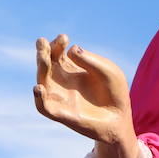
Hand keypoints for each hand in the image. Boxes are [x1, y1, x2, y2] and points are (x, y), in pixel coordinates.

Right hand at [34, 34, 138, 157]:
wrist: (120, 119)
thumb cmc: (114, 93)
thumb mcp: (108, 71)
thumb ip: (91, 60)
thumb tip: (71, 50)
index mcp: (71, 69)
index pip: (57, 53)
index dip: (57, 44)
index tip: (64, 38)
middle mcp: (61, 81)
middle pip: (46, 64)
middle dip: (42, 52)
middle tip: (41, 42)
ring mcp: (60, 97)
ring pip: (42, 81)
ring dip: (40, 68)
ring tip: (43, 57)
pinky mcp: (62, 114)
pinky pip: (44, 107)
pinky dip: (39, 99)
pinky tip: (38, 88)